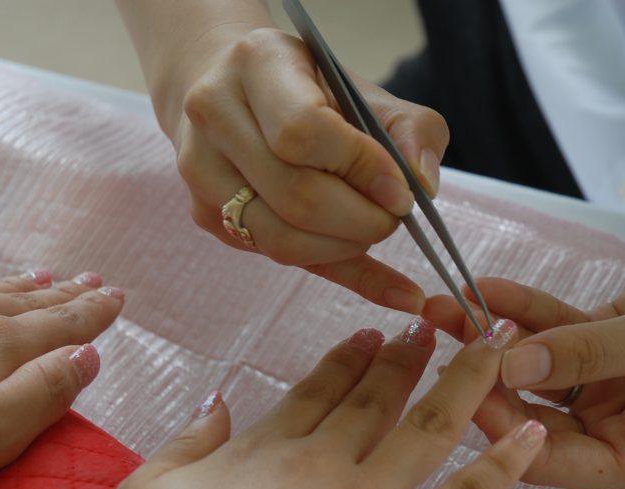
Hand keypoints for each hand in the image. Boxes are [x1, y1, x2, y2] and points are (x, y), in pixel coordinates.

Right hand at [92, 318, 543, 488]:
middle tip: (434, 325)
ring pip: (429, 427)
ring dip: (463, 379)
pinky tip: (532, 432)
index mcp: (266, 451)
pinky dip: (504, 465)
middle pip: (374, 399)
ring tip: (492, 342)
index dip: (346, 360)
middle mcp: (325, 463)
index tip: (370, 334)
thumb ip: (186, 444)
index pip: (315, 392)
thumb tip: (215, 403)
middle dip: (406, 358)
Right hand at [166, 26, 448, 311]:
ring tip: (372, 231)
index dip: (361, 169)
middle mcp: (214, 114)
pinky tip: (393, 289)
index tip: (402, 191)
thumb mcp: (367, 91)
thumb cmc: (310, 90)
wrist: (234, 90)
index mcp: (256, 63)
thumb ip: (411, 130)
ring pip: (280, 239)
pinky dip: (342, 273)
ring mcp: (200, 170)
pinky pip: (278, 258)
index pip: (303, 133)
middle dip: (360, 220)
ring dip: (345, 248)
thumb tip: (423, 185)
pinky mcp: (205, 214)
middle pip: (295, 196)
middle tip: (393, 219)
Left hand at [424, 210, 624, 488]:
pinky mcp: (602, 345)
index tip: (460, 392)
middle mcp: (613, 431)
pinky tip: (484, 288)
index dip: (501, 431)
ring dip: (492, 338)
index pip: (550, 459)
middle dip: (484, 377)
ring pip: (535, 368)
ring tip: (443, 305)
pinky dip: (523, 310)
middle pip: (531, 412)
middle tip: (438, 341)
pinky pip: (553, 330)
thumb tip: (509, 363)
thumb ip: (586, 353)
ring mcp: (604, 386)